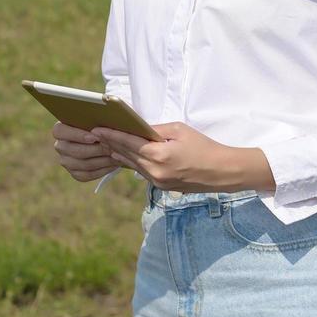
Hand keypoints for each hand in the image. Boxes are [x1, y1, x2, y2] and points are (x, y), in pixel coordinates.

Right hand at [52, 121, 119, 181]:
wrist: (105, 137)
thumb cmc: (100, 123)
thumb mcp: (98, 117)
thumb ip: (97, 117)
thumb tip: (104, 117)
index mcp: (60, 129)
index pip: (59, 131)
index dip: (76, 135)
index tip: (94, 137)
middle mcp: (60, 146)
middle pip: (73, 150)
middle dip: (95, 149)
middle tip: (111, 147)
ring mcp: (66, 161)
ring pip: (82, 164)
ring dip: (101, 160)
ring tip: (116, 155)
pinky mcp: (75, 173)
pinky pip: (87, 174)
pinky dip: (102, 170)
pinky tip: (113, 164)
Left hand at [92, 122, 254, 192]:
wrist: (220, 172)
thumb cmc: (203, 146)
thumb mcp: (179, 130)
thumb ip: (155, 130)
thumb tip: (137, 129)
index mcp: (158, 155)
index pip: (128, 143)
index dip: (111, 135)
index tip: (97, 129)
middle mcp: (153, 171)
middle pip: (126, 155)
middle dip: (111, 144)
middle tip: (96, 134)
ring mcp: (156, 182)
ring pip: (132, 165)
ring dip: (119, 154)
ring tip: (106, 144)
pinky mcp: (161, 187)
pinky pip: (141, 172)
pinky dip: (132, 162)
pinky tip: (124, 156)